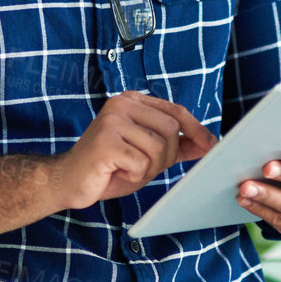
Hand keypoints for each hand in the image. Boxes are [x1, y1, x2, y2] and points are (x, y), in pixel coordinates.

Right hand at [56, 91, 215, 208]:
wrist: (68, 181)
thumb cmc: (109, 167)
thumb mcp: (149, 154)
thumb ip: (176, 146)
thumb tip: (208, 143)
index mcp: (132, 101)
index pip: (176, 111)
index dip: (197, 130)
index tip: (212, 145)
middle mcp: (122, 104)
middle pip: (172, 130)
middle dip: (167, 157)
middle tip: (144, 166)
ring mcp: (112, 120)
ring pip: (159, 148)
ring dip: (149, 168)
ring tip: (127, 168)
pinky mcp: (106, 141)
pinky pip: (141, 163)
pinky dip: (134, 175)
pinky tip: (116, 172)